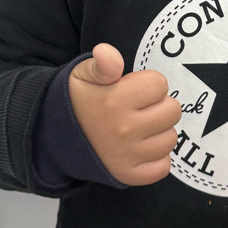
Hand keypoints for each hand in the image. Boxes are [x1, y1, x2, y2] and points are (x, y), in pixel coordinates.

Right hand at [68, 43, 181, 185]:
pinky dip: (156, 158)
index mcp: (115, 101)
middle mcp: (123, 130)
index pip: (160, 84)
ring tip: (139, 126)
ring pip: (170, 138)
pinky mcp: (128, 175)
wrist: (55, 135)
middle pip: (172, 111)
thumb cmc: (78, 99)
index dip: (148, 83)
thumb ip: (103, 62)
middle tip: (139, 107)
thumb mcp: (84, 73)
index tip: (133, 88)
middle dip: (159, 105)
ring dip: (159, 131)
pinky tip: (141, 146)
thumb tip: (106, 52)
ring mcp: (126, 155)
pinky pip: (163, 167)